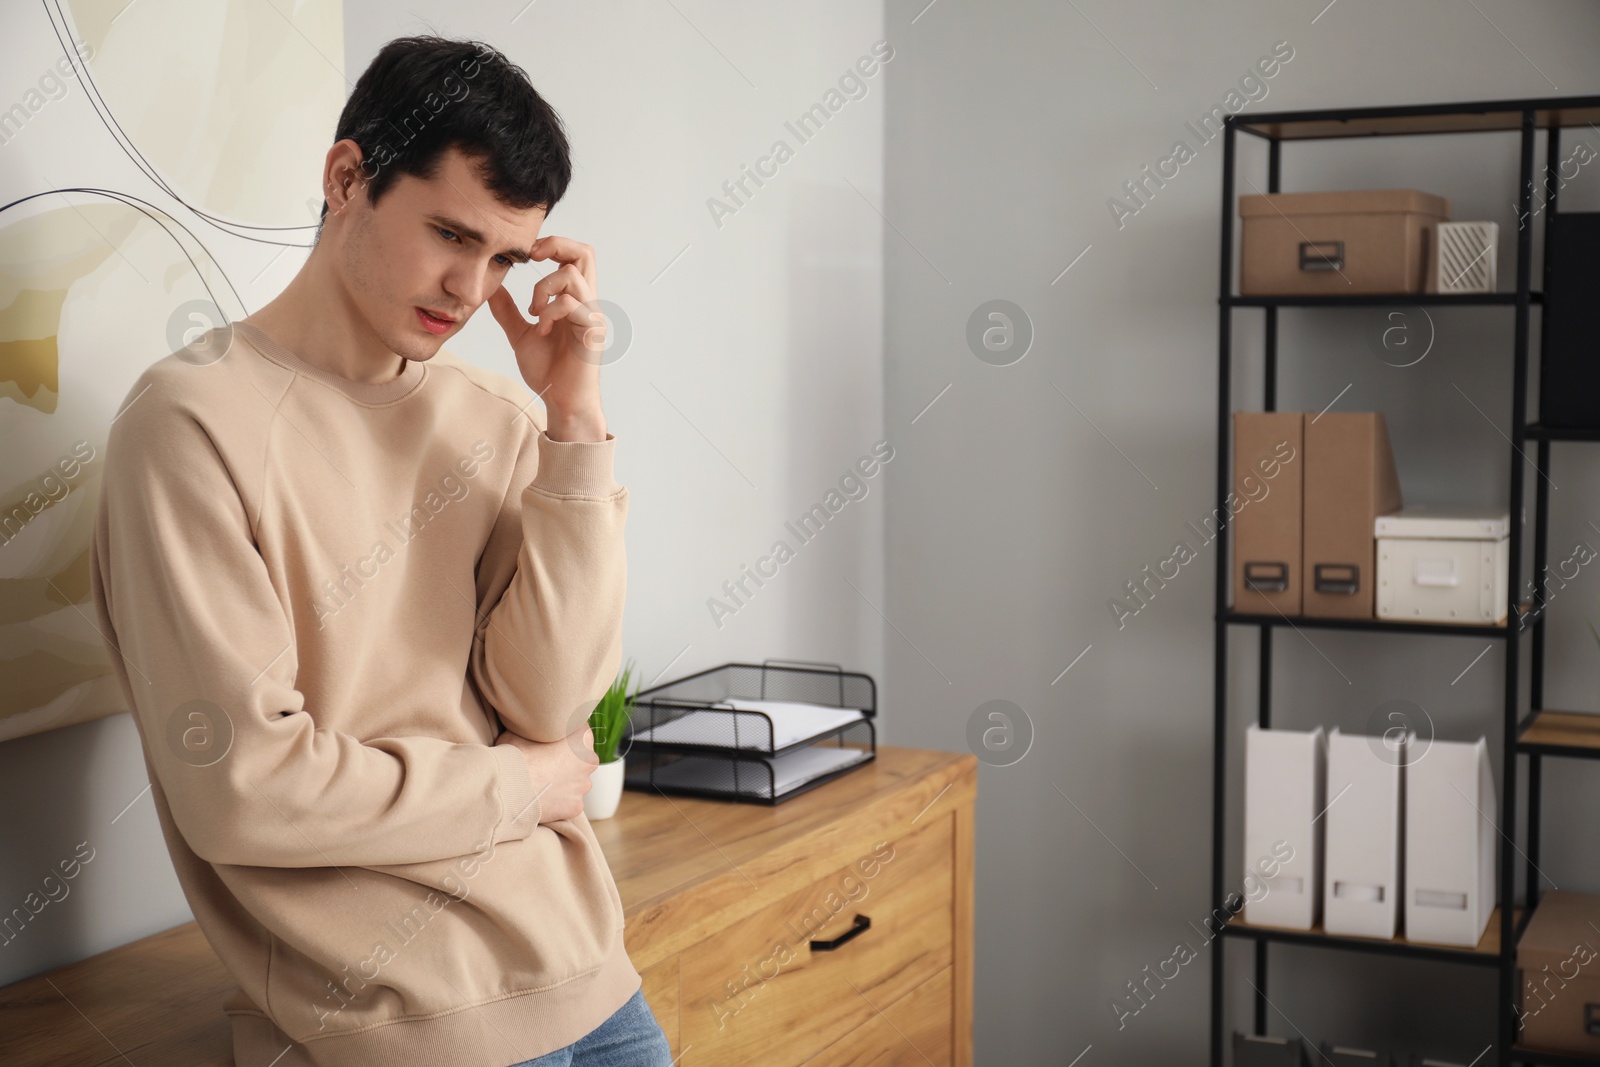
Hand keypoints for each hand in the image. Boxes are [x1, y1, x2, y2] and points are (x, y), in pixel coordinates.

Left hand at [485, 235, 607, 441]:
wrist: (560, 400)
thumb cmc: (548, 370)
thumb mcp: (520, 335)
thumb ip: (509, 311)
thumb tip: (492, 288)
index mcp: (574, 299)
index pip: (575, 256)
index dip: (553, 244)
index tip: (528, 253)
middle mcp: (587, 303)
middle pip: (586, 252)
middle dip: (556, 246)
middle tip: (532, 257)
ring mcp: (591, 316)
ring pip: (571, 276)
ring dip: (543, 289)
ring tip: (533, 313)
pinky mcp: (591, 331)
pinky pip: (570, 305)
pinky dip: (549, 313)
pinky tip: (541, 330)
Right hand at [495, 724, 598, 823]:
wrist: (509, 789)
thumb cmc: (515, 756)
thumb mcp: (522, 730)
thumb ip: (536, 728)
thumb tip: (531, 728)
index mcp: (582, 737)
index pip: (577, 732)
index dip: (561, 736)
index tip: (548, 741)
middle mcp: (589, 761)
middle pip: (579, 758)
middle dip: (564, 760)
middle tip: (542, 763)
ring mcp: (583, 785)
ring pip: (575, 782)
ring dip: (562, 782)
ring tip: (539, 783)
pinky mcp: (576, 806)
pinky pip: (568, 802)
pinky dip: (557, 801)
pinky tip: (541, 798)